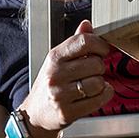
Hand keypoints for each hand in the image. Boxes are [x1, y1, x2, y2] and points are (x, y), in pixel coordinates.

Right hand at [22, 20, 114, 137]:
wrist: (35, 113)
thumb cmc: (50, 83)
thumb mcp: (58, 60)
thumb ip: (74, 42)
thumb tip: (87, 24)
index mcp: (55, 57)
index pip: (84, 42)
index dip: (100, 45)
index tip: (103, 50)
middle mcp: (56, 74)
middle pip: (96, 63)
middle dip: (100, 67)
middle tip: (93, 72)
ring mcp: (60, 94)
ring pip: (98, 83)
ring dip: (101, 84)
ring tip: (91, 85)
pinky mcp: (67, 112)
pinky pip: (98, 100)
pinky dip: (103, 96)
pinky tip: (96, 95)